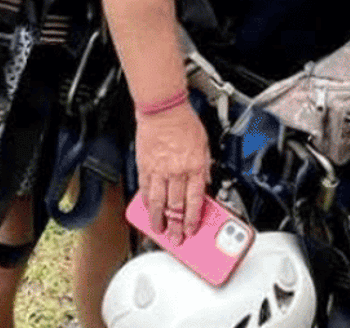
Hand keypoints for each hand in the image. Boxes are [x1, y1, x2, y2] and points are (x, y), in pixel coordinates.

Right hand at [134, 102, 210, 246]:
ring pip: (158, 203)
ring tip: (159, 230)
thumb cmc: (185, 123)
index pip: (195, 201)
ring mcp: (159, 171)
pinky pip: (145, 189)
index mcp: (195, 167)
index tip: (192, 230)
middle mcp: (177, 172)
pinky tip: (147, 209)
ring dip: (159, 220)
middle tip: (176, 239)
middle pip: (176, 206)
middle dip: (176, 226)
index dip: (193, 219)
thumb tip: (204, 183)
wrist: (163, 110)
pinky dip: (146, 202)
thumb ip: (204, 167)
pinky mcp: (145, 167)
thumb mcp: (205, 146)